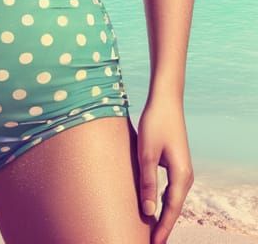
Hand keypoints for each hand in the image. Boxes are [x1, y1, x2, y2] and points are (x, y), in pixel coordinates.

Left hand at [136, 94, 193, 243]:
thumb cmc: (154, 124)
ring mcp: (181, 171)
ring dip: (163, 215)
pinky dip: (162, 201)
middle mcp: (185, 176)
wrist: (166, 102)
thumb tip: (147, 211)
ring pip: (172, 199)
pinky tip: (152, 207)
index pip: (171, 210)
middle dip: (164, 226)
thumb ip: (147, 181)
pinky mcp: (175, 164)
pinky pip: (170, 190)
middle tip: (152, 243)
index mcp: (181, 176)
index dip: (162, 228)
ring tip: (151, 231)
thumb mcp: (146, 152)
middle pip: (174, 208)